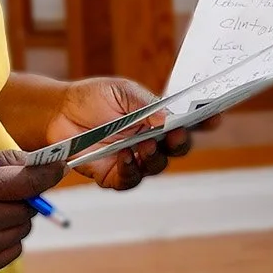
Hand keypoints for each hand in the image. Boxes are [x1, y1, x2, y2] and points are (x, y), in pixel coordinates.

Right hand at [0, 153, 65, 272]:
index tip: (60, 167)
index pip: (29, 183)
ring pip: (22, 232)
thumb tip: (37, 163)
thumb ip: (1, 162)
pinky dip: (6, 239)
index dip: (49, 173)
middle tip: (3, 190)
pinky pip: (12, 252)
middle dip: (24, 197)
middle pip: (29, 209)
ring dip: (15, 219)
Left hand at [49, 75, 202, 190]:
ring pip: (158, 165)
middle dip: (182, 142)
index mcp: (158, 118)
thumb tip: (168, 119)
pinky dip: (131, 170)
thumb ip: (145, 106)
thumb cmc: (92, 98)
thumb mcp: (121, 92)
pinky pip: (131, 179)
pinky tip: (124, 157)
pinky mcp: (115, 175)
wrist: (58, 113)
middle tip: (175, 134)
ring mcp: (135, 159)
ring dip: (155, 156)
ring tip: (145, 145)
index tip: (213, 116)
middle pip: (179, 148)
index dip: (205, 120)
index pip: (189, 121)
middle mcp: (152, 140)